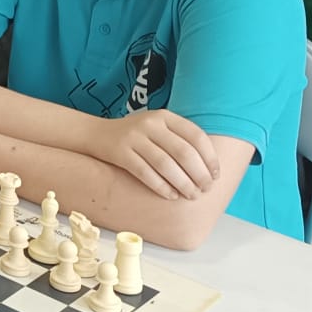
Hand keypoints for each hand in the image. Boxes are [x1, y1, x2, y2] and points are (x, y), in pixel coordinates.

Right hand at [93, 109, 219, 199]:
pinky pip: (145, 173)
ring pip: (165, 164)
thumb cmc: (136, 136)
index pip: (196, 136)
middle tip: (206, 189)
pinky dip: (161, 186)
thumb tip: (210, 168)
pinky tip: (170, 195)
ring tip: (191, 195)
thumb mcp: (157, 127)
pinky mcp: (119, 152)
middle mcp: (150, 124)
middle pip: (183, 152)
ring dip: (183, 183)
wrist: (96, 134)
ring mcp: (133, 137)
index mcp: (164, 116)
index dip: (210, 157)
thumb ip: (179, 139)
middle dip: (199, 174)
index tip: (216, 175)